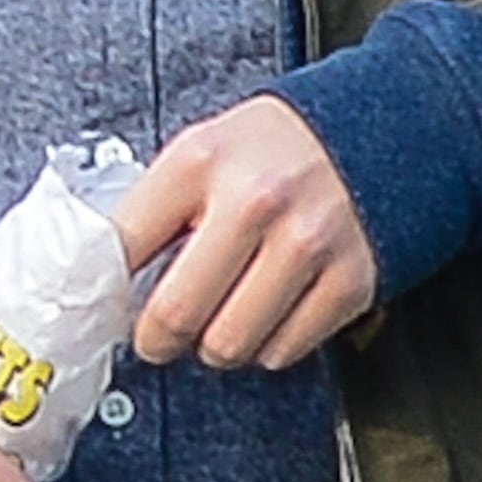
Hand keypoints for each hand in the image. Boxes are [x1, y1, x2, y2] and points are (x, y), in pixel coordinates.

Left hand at [109, 94, 377, 371]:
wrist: (376, 129)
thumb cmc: (275, 149)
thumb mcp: (204, 148)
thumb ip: (158, 208)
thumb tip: (109, 278)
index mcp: (201, 160)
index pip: (123, 247)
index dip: (105, 288)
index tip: (105, 304)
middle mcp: (253, 200)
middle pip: (175, 314)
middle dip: (158, 338)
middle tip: (159, 334)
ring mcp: (305, 243)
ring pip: (228, 345)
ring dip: (216, 344)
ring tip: (221, 314)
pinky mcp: (348, 281)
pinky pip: (283, 352)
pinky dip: (269, 344)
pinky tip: (269, 309)